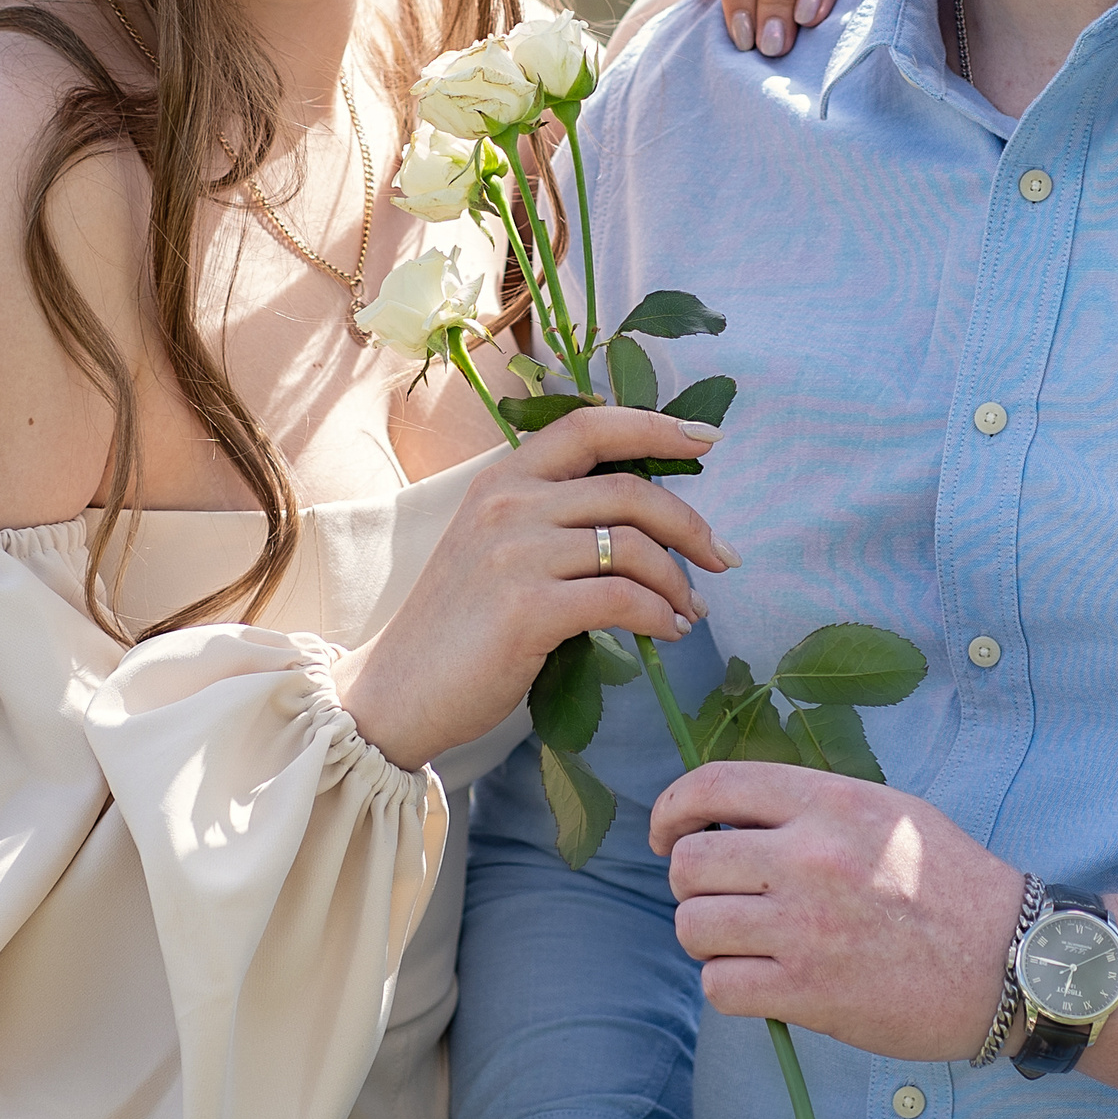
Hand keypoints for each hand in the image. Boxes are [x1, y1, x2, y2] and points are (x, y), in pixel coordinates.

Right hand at [333, 409, 735, 771]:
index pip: (590, 425)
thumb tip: (642, 517)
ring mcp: (515, 554)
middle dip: (690, 524)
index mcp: (502, 479)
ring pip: (633, 547)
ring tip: (689, 611)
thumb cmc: (456, 624)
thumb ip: (550, 516)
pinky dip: (659, 615)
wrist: (396, 693)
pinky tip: (668, 632)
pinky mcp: (526, 609)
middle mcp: (509, 504)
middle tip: (721, 558)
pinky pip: (622, 600)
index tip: (706, 440)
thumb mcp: (494, 545)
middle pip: (629, 490)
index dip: (656, 425)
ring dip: (677, 582)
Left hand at [652, 763, 1021, 1060]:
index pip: (712, 786)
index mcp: (828, 801)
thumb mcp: (887, 809)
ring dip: (707, 937)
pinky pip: (720, 986)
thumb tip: (732, 815)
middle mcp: (809, 856)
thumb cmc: (950, 881)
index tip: (668, 834)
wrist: (1010, 959)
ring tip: (742, 942)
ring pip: (694, 927)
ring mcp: (806, 928)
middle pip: (689, 865)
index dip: (672, 810)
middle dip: (691, 885)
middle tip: (720, 898)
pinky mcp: (809, 992)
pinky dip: (729, 985)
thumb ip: (811, 805)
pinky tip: (761, 981)